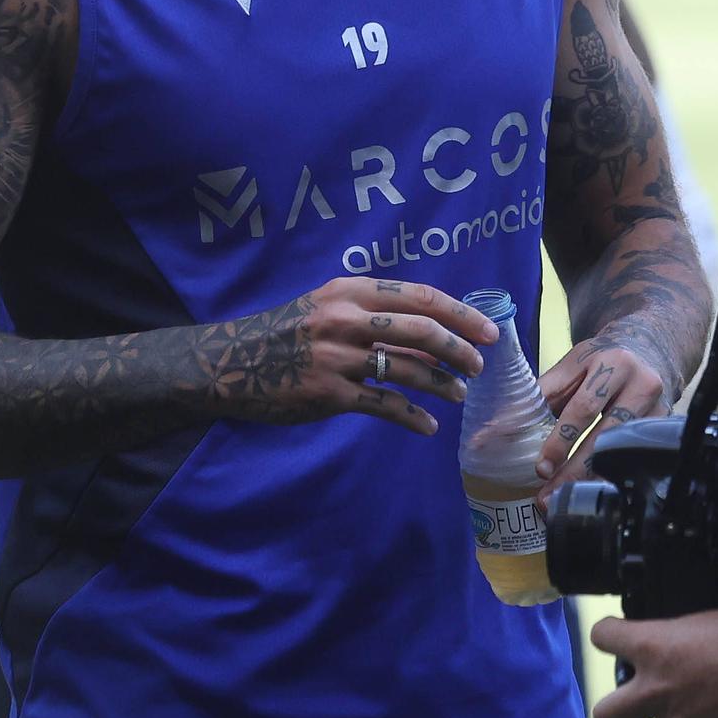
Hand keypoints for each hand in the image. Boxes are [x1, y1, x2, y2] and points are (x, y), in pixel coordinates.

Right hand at [212, 278, 498, 436]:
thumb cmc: (287, 332)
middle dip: (459, 349)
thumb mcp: (328, 305)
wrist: (229, 362)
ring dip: (442, 384)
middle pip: (422, 330)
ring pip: (408, 369)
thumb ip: (372, 311)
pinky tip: (428, 427)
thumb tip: (432, 329)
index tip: (488, 330)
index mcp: (351, 291)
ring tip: (458, 393)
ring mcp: (338, 357)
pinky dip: (412, 417)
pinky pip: (383, 405)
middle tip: (479, 365)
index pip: (421, 297)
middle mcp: (347, 319)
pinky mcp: (329, 393)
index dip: (461, 314)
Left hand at [534, 336, 670, 491]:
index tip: (541, 467)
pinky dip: (612, 476)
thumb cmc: (601, 362)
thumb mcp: (572, 366)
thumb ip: (540, 395)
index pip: (584, 407)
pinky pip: (637, 458)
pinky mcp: (664, 427)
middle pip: (606, 435)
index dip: (561, 439)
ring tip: (565, 498)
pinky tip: (592, 490)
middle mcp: (642, 384)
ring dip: (591, 478)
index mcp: (613, 363)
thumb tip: (497, 429)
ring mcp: (659, 408)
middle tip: (548, 495)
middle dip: (575, 469)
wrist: (647, 350)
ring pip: (623, 451)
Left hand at [591, 603, 717, 717]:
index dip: (611, 636)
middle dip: (617, 710)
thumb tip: (683, 642)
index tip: (618, 638)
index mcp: (652, 646)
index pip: (603, 637)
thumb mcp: (704, 622)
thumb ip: (681, 639)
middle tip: (638, 702)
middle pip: (606, 716)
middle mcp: (656, 691)